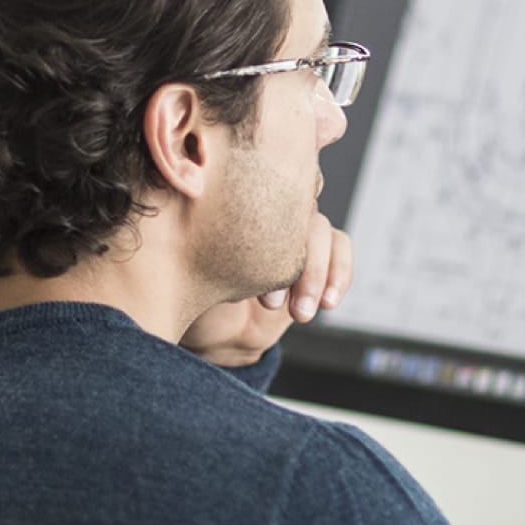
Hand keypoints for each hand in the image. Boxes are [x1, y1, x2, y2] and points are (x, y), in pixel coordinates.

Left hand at [181, 213, 352, 366]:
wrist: (216, 333)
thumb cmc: (193, 298)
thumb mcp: (185, 278)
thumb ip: (197, 258)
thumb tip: (209, 245)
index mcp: (233, 206)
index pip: (259, 191)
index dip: (265, 228)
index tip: (254, 271)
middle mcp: (266, 213)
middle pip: (296, 212)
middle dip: (292, 262)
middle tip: (272, 305)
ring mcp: (294, 232)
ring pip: (322, 232)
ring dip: (317, 274)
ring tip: (301, 314)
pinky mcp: (316, 255)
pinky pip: (339, 250)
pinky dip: (339, 275)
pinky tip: (327, 303)